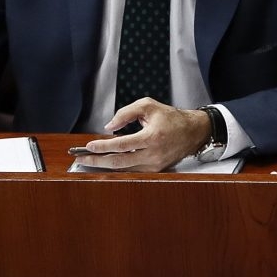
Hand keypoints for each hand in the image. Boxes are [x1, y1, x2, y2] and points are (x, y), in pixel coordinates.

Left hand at [72, 98, 210, 171]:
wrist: (194, 132)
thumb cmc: (172, 118)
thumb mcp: (148, 106)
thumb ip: (126, 113)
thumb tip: (109, 127)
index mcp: (152, 137)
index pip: (121, 145)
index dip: (103, 146)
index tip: (89, 146)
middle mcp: (154, 154)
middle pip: (119, 162)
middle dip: (98, 161)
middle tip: (83, 159)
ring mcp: (155, 164)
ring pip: (124, 169)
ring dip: (106, 165)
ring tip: (91, 161)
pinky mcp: (156, 169)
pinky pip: (133, 170)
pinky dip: (119, 167)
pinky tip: (108, 163)